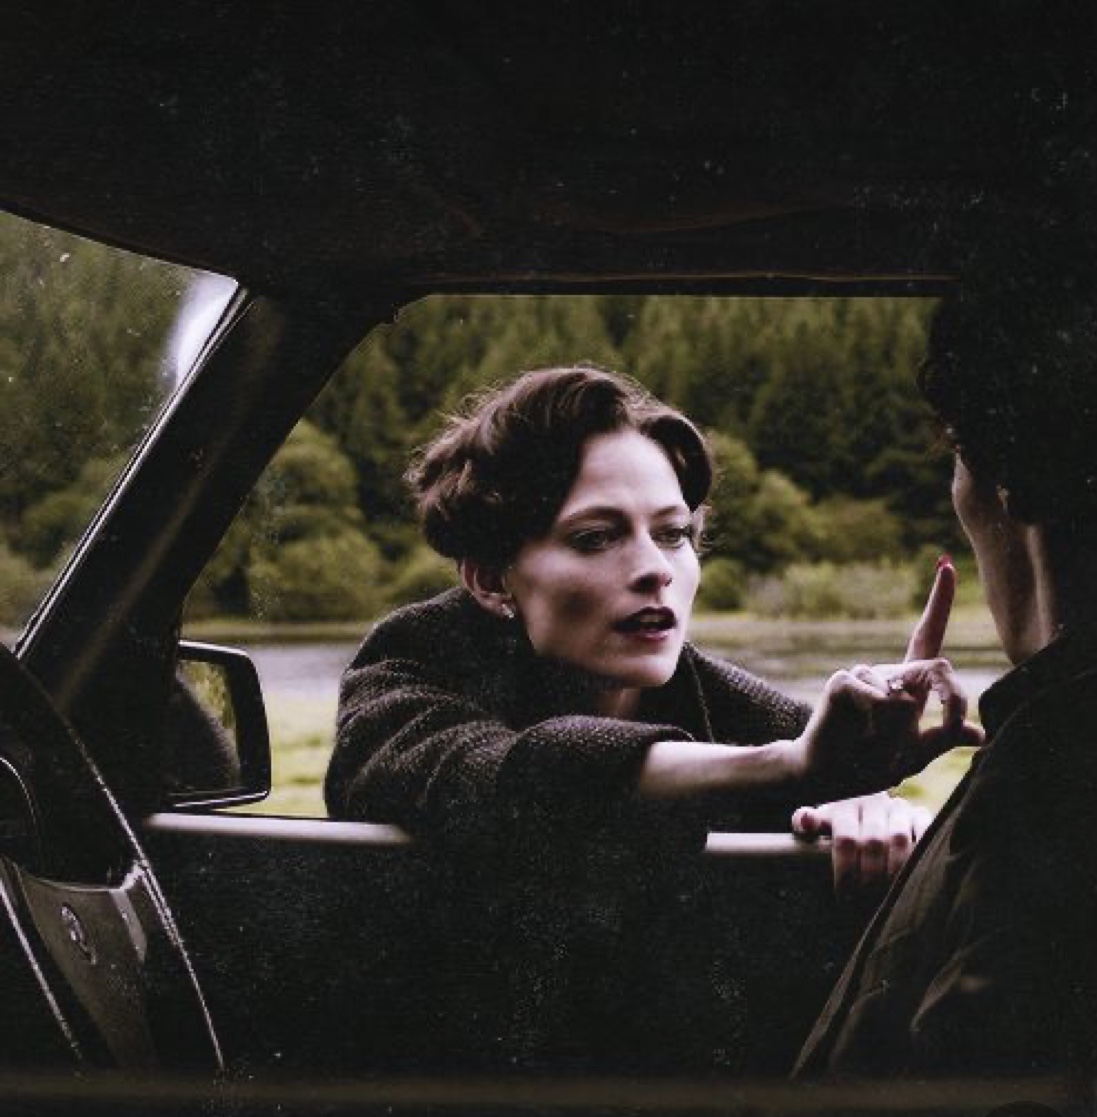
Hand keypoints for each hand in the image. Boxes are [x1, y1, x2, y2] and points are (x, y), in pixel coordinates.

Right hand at [786, 558, 983, 800]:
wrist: (828, 775)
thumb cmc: (870, 763)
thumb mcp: (915, 753)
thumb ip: (943, 737)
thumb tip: (981, 734)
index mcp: (908, 684)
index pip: (926, 635)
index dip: (939, 601)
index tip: (945, 566)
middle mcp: (887, 672)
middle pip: (934, 667)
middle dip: (951, 702)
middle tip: (945, 735)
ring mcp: (863, 674)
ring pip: (905, 697)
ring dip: (898, 734)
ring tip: (875, 747)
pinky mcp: (842, 682)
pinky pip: (877, 698)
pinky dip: (877, 723)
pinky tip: (861, 733)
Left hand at [792, 792, 932, 895]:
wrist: (865, 803)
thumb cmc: (838, 824)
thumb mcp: (820, 823)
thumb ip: (806, 823)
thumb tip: (805, 821)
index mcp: (845, 806)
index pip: (845, 838)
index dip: (845, 870)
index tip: (844, 896)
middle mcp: (873, 803)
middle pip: (872, 841)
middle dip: (869, 876)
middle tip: (866, 900)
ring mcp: (898, 807)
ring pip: (899, 839)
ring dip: (894, 870)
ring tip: (888, 894)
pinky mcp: (920, 814)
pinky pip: (926, 831)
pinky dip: (922, 852)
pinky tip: (915, 876)